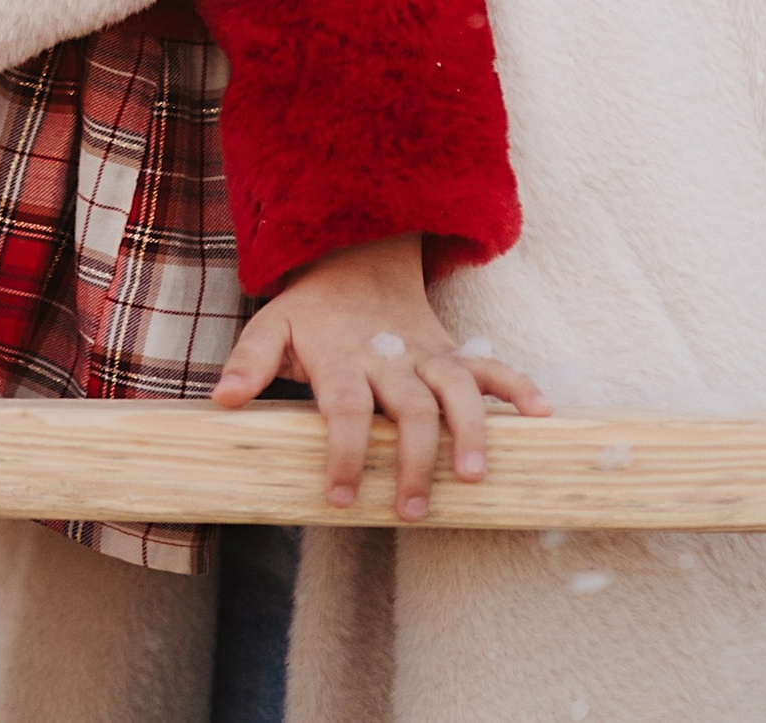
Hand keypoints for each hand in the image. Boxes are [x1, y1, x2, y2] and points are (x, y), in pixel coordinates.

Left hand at [214, 237, 549, 517]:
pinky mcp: (452, 351)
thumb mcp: (272, 325)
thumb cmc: (311, 310)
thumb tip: (223, 400)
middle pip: (410, 407)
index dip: (342, 451)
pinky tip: (542, 413)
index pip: (344, 407)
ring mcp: (426, 352)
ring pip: (458, 387)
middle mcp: (390, 356)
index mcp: (342, 355)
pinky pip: (492, 366)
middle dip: (414, 460)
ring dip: (472, 429)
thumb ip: (249, 361)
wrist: (357, 254)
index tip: (340, 497)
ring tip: (477, 477)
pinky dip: (518, 386)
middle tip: (411, 510)